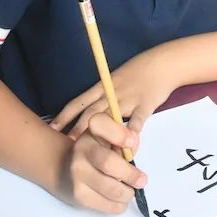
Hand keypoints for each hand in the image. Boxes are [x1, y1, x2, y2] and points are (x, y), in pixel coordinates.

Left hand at [53, 53, 176, 139]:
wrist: (164, 63)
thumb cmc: (140, 71)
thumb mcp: (118, 80)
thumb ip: (106, 96)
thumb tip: (93, 114)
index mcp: (103, 86)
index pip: (79, 102)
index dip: (65, 115)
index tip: (52, 128)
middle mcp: (112, 93)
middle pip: (91, 113)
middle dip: (77, 130)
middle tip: (67, 147)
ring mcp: (129, 99)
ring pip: (111, 118)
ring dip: (102, 136)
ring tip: (94, 153)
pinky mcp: (146, 104)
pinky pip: (138, 120)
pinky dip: (132, 133)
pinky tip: (128, 147)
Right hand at [58, 112, 147, 213]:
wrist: (65, 167)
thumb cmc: (98, 150)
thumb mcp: (110, 138)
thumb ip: (125, 138)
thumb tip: (133, 145)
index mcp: (93, 130)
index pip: (101, 124)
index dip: (118, 133)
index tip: (131, 142)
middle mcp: (81, 148)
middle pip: (108, 163)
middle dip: (130, 174)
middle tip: (142, 181)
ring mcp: (77, 172)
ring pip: (109, 188)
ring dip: (126, 193)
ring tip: (130, 192)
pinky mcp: (78, 194)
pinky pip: (104, 204)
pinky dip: (118, 205)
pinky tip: (120, 200)